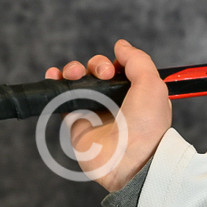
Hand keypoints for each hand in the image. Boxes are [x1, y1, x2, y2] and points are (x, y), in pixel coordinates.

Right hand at [44, 39, 171, 191]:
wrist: (131, 161)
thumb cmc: (147, 126)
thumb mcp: (152, 85)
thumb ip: (138, 61)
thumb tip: (121, 45)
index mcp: (137, 91)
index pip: (121, 67)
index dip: (114, 61)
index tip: (114, 66)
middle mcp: (116, 100)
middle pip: (97, 71)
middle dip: (94, 65)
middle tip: (100, 74)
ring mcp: (95, 110)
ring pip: (78, 81)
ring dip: (73, 70)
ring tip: (73, 74)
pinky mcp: (76, 122)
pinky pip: (63, 99)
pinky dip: (56, 84)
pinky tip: (54, 76)